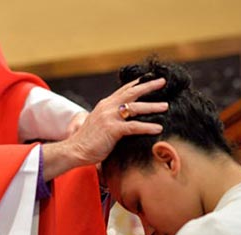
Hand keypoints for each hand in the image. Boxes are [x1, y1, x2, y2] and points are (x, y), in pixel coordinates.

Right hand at [42, 77, 167, 180]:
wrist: (75, 150)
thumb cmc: (88, 140)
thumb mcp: (99, 123)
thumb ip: (111, 117)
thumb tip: (124, 118)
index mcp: (104, 104)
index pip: (123, 90)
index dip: (137, 83)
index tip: (150, 78)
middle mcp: (107, 107)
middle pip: (131, 92)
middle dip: (148, 86)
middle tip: (163, 82)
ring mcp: (109, 117)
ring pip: (135, 108)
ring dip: (152, 106)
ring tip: (166, 106)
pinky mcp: (112, 129)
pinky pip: (134, 126)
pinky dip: (148, 127)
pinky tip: (158, 128)